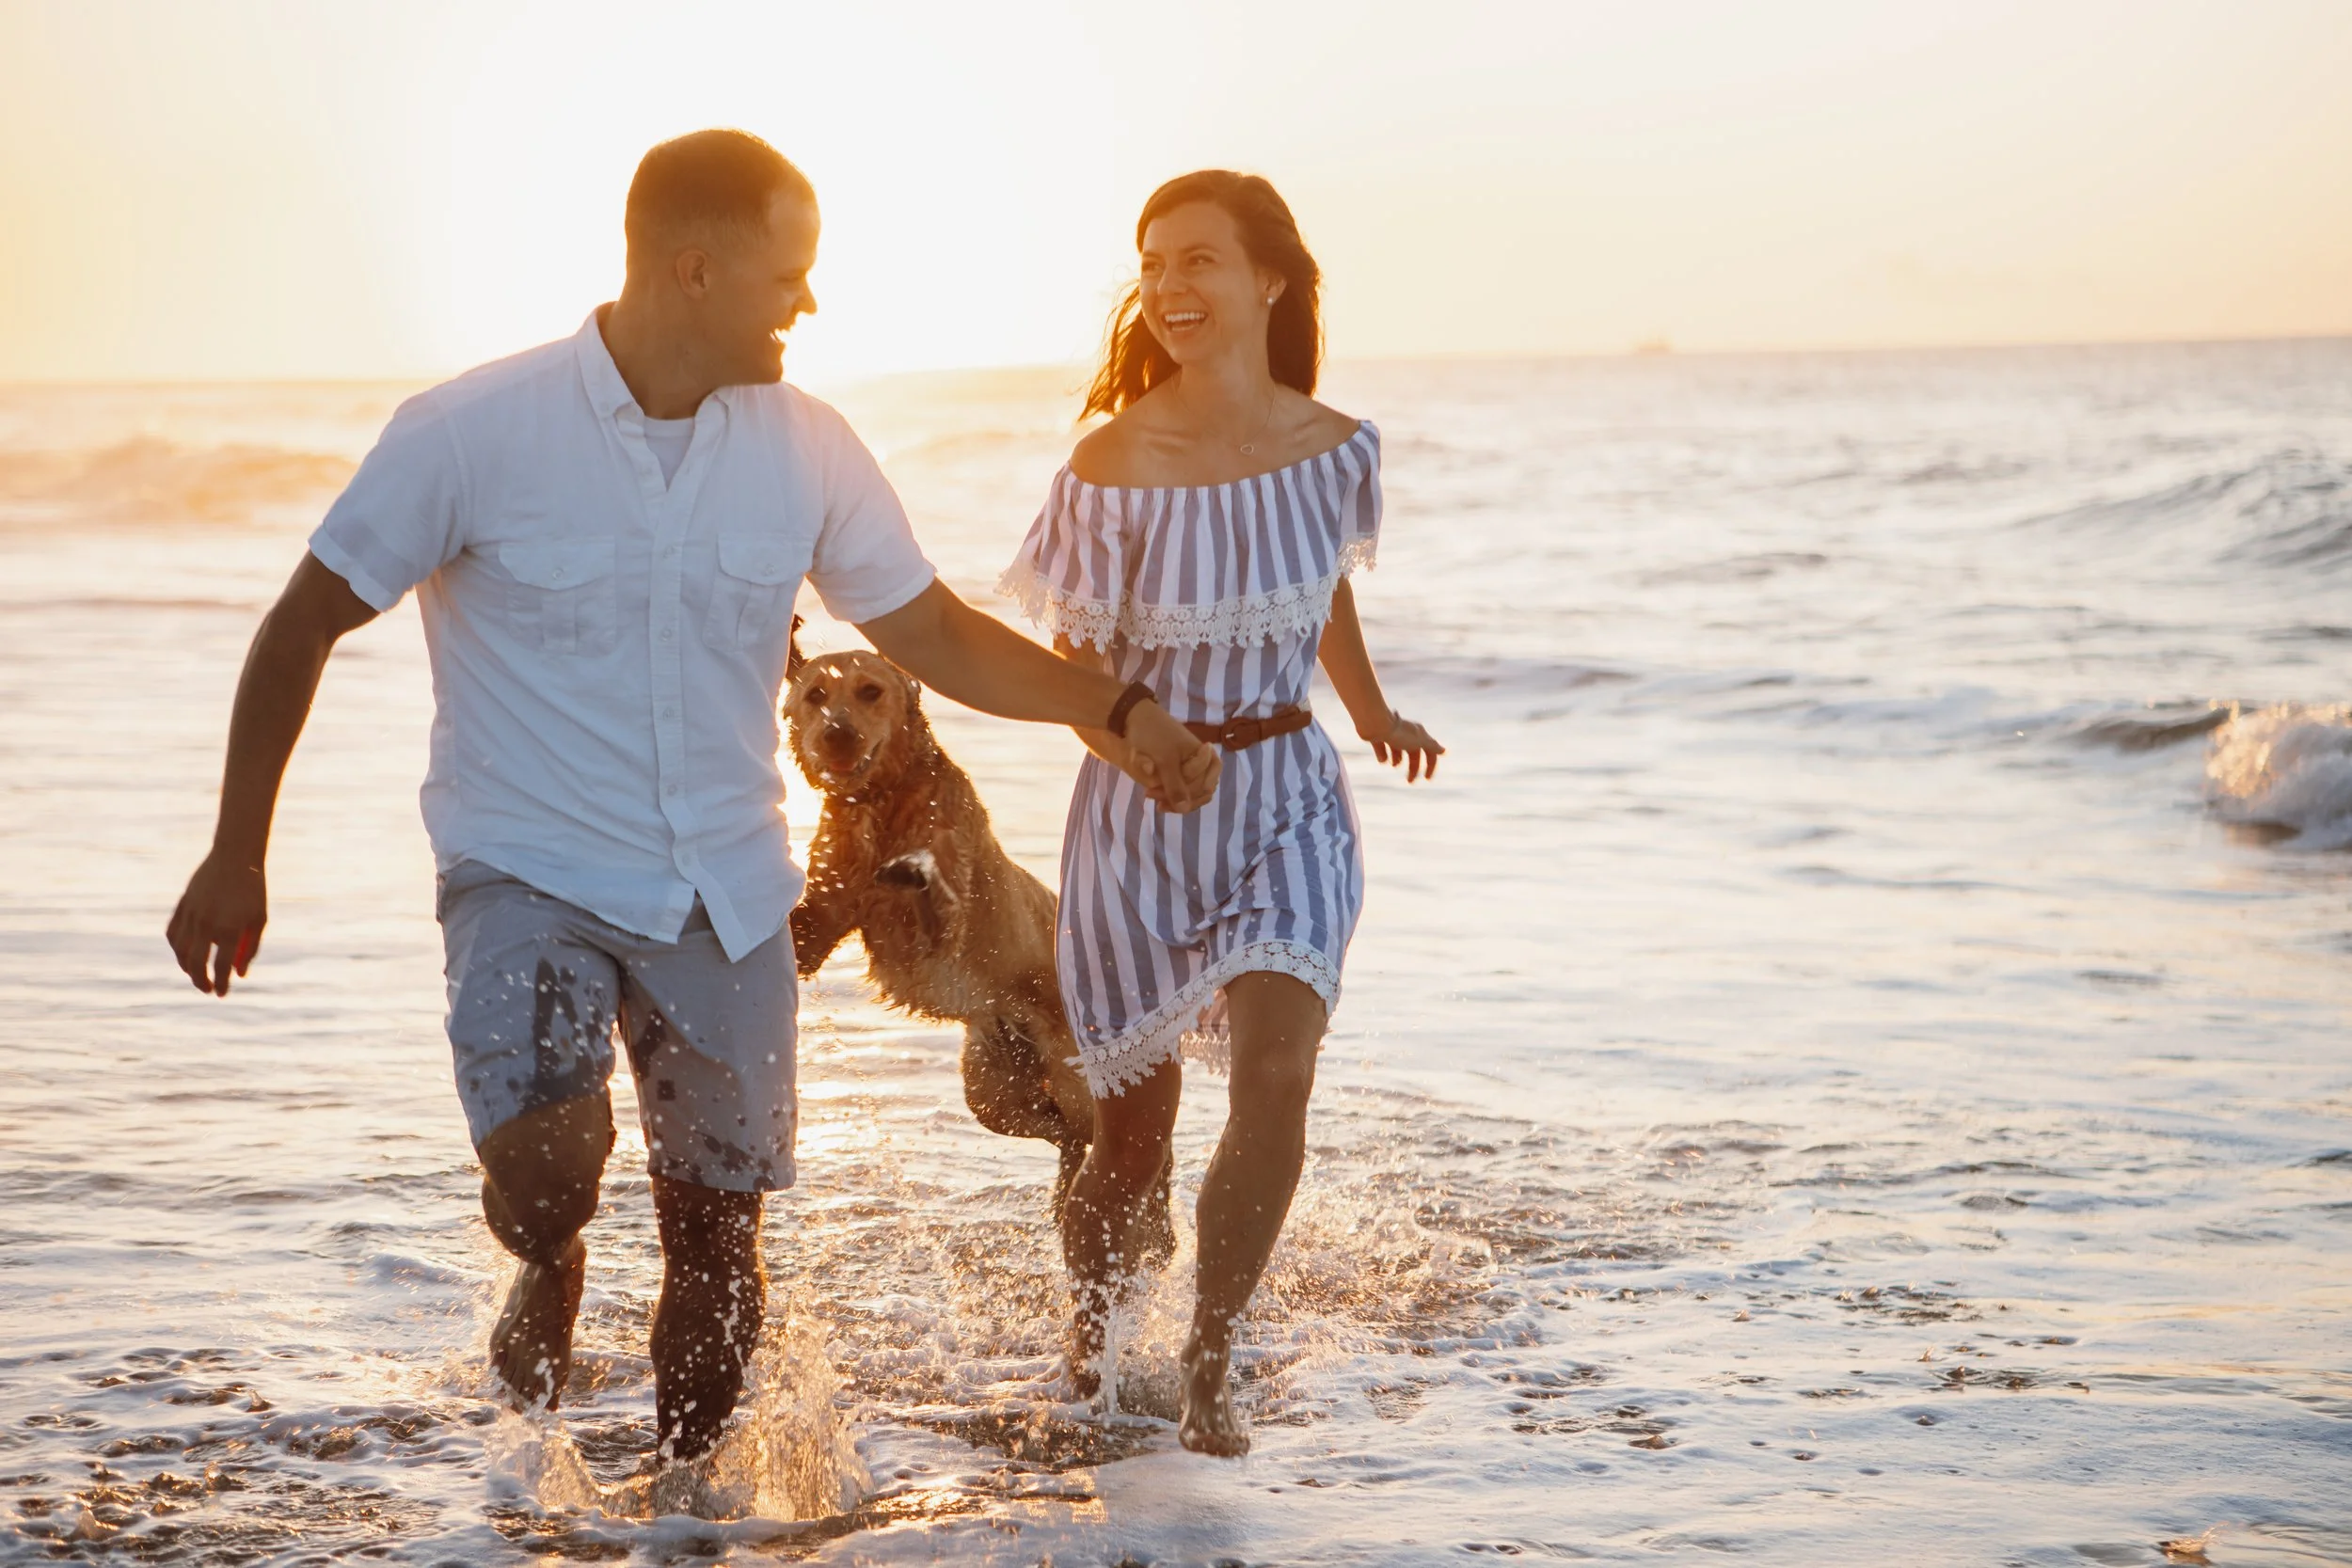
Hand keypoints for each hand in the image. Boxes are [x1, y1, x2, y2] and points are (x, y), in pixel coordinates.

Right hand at [167, 850, 267, 995]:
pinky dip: (176, 948)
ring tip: (196, 975)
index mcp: (231, 928)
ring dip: (186, 967)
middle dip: (200, 981)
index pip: (221, 966)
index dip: (220, 984)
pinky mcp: (182, 906)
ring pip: (180, 951)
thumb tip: (240, 975)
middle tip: (207, 989)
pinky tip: (184, 955)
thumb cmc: (253, 891)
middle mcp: (207, 923)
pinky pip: (172, 934)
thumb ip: (250, 948)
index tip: (221, 994)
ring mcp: (191, 914)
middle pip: (196, 963)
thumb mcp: (259, 920)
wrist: (235, 858)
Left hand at [1123, 702, 1220, 812]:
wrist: (1136, 716)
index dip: (1183, 793)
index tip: (1154, 790)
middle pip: (1200, 793)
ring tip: (1150, 795)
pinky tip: (1156, 797)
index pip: (1204, 787)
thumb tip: (1184, 809)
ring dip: (1174, 799)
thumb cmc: (1153, 734)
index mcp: (1206, 757)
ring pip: (1194, 794)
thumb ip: (1176, 786)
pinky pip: (1185, 790)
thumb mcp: (1164, 761)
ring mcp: (1194, 767)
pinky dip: (1172, 795)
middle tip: (1149, 794)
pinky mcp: (1182, 770)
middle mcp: (1204, 763)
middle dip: (1177, 797)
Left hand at [1360, 710, 1443, 781]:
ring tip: (1394, 764)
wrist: (1374, 723)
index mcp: (1419, 734)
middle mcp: (1406, 734)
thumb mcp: (1419, 740)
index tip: (1426, 779)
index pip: (1429, 752)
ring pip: (1398, 751)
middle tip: (1410, 782)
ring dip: (1398, 760)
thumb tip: (1444, 751)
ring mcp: (1392, 734)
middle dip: (1413, 768)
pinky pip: (1381, 748)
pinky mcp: (1378, 736)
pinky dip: (1383, 755)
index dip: (1430, 765)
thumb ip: (1431, 746)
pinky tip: (1383, 758)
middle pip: (1413, 754)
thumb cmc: (1398, 732)